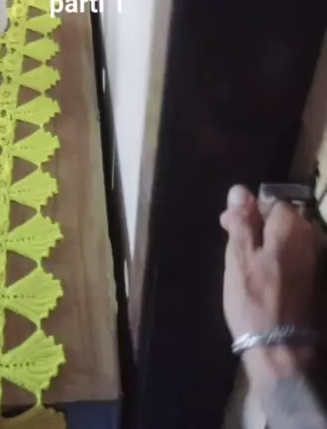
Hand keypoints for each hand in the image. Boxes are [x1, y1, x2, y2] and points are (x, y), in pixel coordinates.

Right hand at [220, 185, 315, 341]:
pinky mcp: (311, 280)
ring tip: (240, 260)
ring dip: (263, 242)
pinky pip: (290, 257)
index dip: (246, 209)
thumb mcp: (238, 255)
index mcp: (292, 225)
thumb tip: (239, 190)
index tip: (226, 224)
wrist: (279, 348)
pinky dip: (274, 259)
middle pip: (279, 219)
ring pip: (284, 238)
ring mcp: (313, 260)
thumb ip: (241, 220)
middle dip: (255, 225)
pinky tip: (258, 274)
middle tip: (230, 243)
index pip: (269, 200)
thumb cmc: (253, 297)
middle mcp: (309, 237)